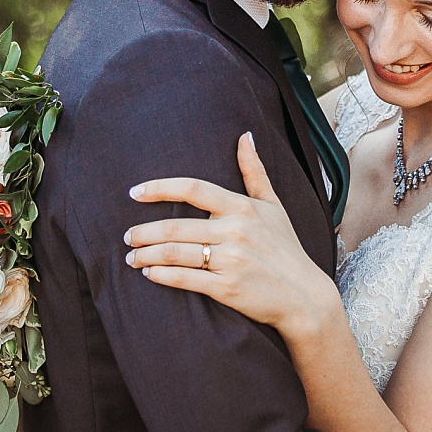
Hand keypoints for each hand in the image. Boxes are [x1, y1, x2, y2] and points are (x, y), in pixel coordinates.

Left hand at [125, 133, 338, 334]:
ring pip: (176, 253)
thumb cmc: (286, 249)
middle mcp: (235, 231)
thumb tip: (245, 136)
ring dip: (147, 255)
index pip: (192, 188)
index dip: (159, 189)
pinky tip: (149, 274)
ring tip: (132, 257)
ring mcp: (231, 261)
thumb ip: (255, 171)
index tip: (135, 193)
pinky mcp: (227, 288)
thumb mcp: (274, 206)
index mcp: (242, 207)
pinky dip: (162, 277)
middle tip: (127, 236)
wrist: (304, 296)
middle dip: (144, 231)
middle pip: (176, 226)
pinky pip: (185, 279)